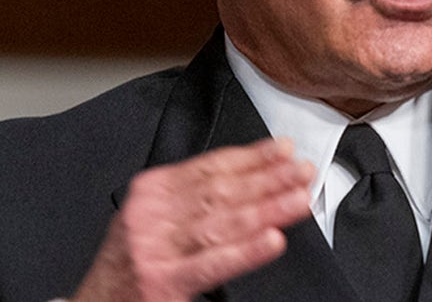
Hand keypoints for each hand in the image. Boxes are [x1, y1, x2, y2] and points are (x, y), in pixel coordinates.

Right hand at [71, 137, 314, 300]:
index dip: (252, 157)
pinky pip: (213, 263)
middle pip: (221, 190)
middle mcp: (152, 214)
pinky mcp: (163, 281)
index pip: (210, 167)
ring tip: (298, 199)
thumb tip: (251, 178)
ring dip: (267, 208)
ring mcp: (156, 248)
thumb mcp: (152, 217)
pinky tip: (272, 240)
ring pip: (222, 222)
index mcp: (152, 191)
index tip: (283, 151)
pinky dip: (246, 250)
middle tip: (301, 171)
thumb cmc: (130, 263)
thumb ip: (193, 198)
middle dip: (267, 179)